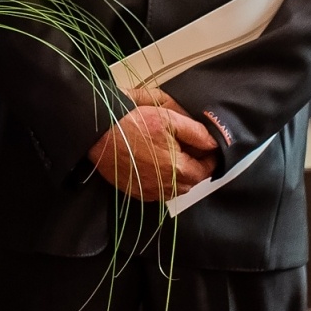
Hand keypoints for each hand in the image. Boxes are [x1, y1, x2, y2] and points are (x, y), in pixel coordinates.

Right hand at [88, 101, 219, 201]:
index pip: (207, 168)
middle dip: (195, 165)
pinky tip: (154, 164)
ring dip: (179, 175)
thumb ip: (195, 132)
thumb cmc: (130, 122)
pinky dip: (162, 181)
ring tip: (170, 155)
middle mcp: (165, 185)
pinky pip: (158, 191)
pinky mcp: (136, 192)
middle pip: (192, 181)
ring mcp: (149, 191)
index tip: (207, 146)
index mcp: (178, 168)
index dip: (209, 156)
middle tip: (189, 147)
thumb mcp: (168, 118)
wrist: (97, 132)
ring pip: (175, 188)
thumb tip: (213, 143)